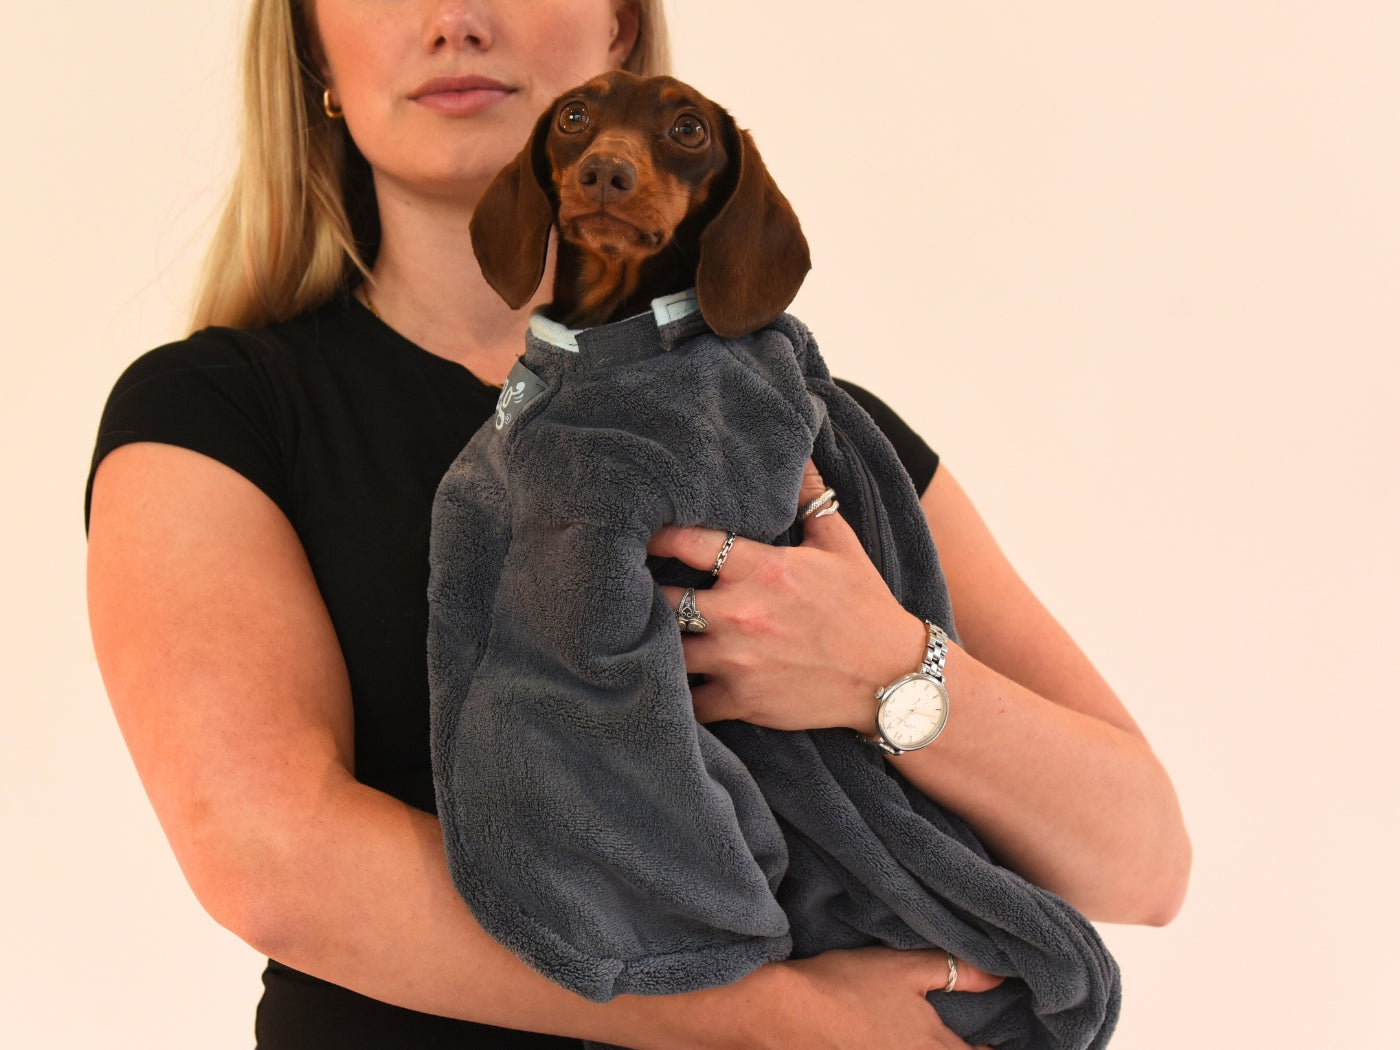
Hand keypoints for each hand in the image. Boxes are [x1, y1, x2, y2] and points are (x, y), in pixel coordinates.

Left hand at [647, 461, 926, 735]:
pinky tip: (672, 686)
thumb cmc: (865, 606)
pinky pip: (689, 703)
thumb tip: (799, 455)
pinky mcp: (742, 700)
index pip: (686, 541)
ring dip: (656, 645)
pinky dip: (678, 696)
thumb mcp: (840, 545)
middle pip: (660, 599)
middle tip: (631, 593)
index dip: (655, 535)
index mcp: (760, 568)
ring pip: (666, 651)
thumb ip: (811, 498)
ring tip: (644, 638)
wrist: (892, 676)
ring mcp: (737, 659)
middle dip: (644, 595)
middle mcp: (740, 612)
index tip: (639, 535)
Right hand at [767, 946, 1002, 1049]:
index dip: (991, 1048)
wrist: (782, 1012)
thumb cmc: (845, 987)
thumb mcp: (904, 968)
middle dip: (962, 1048)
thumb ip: (956, 972)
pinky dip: (900, 1048)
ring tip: (928, 1036)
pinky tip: (890, 1039)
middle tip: (971, 1037)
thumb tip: (1000, 976)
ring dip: (933, 1047)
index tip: (994, 1039)